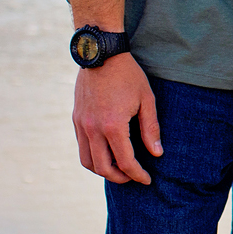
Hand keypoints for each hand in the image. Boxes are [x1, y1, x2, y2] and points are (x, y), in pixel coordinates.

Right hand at [72, 53, 161, 184]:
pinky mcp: (76, 119)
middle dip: (120, 177)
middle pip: (103, 168)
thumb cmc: (128, 75)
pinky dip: (93, 156)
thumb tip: (156, 153)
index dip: (137, 174)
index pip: (125, 162)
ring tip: (119, 167)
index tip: (146, 179)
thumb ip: (150, 128)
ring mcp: (81, 125)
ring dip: (103, 170)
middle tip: (133, 176)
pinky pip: (81, 147)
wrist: (101, 54)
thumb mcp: (146, 99)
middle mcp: (93, 129)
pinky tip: (106, 151)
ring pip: (87, 161)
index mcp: (113, 125)